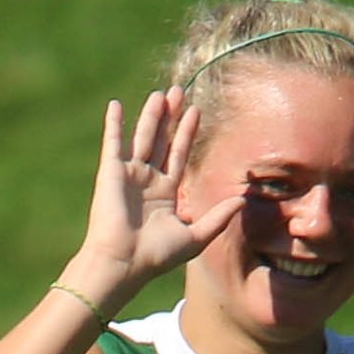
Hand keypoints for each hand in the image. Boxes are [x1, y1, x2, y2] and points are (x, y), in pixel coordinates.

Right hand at [68, 90, 236, 309]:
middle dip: (171, 117)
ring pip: (143, 138)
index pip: (179, 156)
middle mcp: (147, 181)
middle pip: (162, 142)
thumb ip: (218, 217)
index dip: (187, 134)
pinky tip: (116, 105)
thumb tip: (242, 200)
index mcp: (165, 194)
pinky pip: (112, 143)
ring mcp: (128, 175)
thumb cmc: (157, 256)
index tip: (196, 111)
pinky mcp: (111, 173)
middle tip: (178, 92)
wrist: (124, 262)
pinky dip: (114, 124)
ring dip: (151, 116)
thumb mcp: (196, 237)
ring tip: (161, 94)